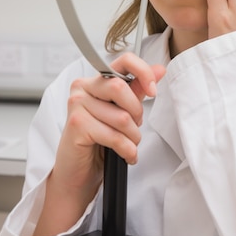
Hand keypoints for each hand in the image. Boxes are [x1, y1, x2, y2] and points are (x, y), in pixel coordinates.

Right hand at [34, 54, 164, 235]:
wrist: (76, 174)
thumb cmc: (98, 142)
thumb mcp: (121, 111)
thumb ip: (138, 89)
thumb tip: (159, 69)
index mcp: (94, 80)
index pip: (124, 60)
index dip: (144, 72)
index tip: (153, 91)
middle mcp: (82, 88)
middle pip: (121, 88)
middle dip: (137, 112)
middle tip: (135, 126)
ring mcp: (76, 105)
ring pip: (121, 116)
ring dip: (133, 137)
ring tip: (129, 144)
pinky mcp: (76, 125)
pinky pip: (114, 135)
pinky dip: (127, 149)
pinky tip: (127, 155)